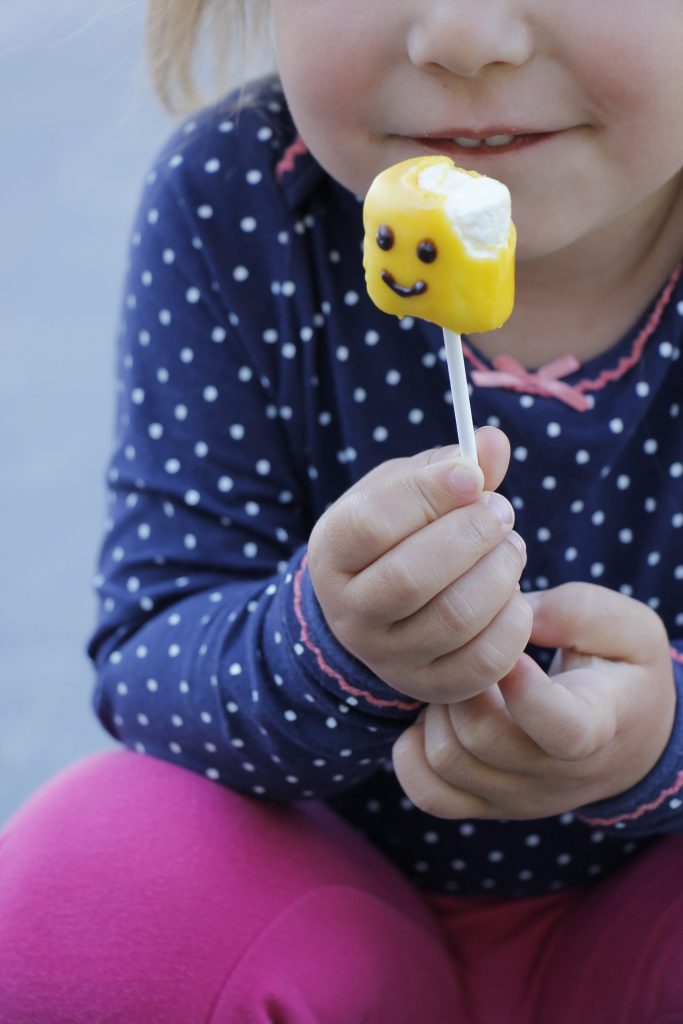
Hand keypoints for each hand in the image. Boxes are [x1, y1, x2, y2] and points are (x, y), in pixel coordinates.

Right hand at [307, 427, 531, 702]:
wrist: (378, 613)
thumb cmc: (396, 537)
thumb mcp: (404, 493)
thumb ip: (446, 467)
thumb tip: (493, 444)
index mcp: (332, 553)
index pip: (370, 524)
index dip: (427, 494)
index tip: (472, 476)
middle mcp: (350, 612)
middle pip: (410, 578)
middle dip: (470, 536)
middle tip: (501, 512)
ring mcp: (388, 657)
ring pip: (453, 619)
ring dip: (499, 573)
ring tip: (511, 549)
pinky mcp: (431, 687)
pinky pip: (483, 662)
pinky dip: (512, 622)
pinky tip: (513, 596)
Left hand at [392, 583, 675, 818]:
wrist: (629, 741)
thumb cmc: (622, 671)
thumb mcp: (627, 628)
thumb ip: (576, 611)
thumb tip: (513, 615)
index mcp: (598, 727)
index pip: (560, 729)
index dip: (526, 691)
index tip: (512, 652)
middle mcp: (555, 775)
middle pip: (479, 738)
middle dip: (461, 680)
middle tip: (471, 649)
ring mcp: (517, 797)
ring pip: (445, 761)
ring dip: (437, 709)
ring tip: (458, 680)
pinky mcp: (486, 806)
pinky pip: (428, 793)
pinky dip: (414, 753)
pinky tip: (436, 716)